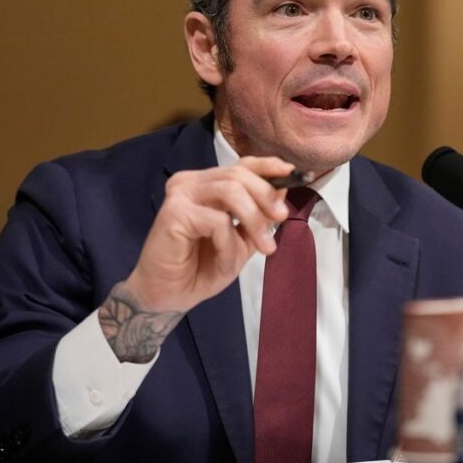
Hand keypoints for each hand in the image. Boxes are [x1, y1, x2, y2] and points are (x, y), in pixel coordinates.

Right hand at [99, 156, 292, 361]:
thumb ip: (258, 216)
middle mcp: (191, 182)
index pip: (241, 165)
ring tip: (264, 247)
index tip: (295, 174)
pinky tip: (225, 262)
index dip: (268, 166)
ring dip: (253, 220)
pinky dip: (229, 244)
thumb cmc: (201, 268)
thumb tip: (281, 191)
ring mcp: (180, 194)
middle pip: (238, 174)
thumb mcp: (241, 241)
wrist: (168, 296)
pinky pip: (217, 221)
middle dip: (266, 197)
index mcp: (206, 184)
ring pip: (230, 190)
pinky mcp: (173, 212)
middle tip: (282, 218)